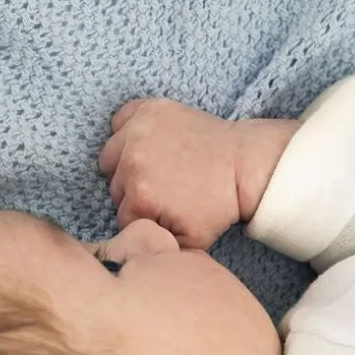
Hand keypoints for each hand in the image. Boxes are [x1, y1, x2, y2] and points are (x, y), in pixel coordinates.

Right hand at [98, 99, 298, 249]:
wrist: (244, 166)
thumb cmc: (219, 204)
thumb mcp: (189, 243)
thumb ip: (157, 245)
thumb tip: (136, 245)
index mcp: (141, 196)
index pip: (123, 218)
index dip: (142, 219)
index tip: (161, 214)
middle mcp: (133, 162)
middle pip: (115, 188)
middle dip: (133, 194)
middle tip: (161, 192)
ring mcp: (139, 131)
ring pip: (110, 157)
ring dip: (124, 166)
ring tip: (150, 170)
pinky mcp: (148, 110)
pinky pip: (119, 121)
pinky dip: (126, 132)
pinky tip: (145, 145)